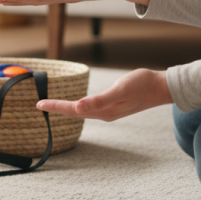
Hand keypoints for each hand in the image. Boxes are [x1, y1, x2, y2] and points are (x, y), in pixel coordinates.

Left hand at [36, 68, 172, 121]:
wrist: (161, 87)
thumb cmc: (142, 85)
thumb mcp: (120, 90)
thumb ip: (100, 100)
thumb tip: (79, 107)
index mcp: (103, 111)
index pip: (74, 110)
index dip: (56, 107)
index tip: (39, 103)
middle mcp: (104, 114)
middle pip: (75, 112)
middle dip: (58, 108)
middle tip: (40, 104)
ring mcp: (110, 111)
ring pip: (82, 111)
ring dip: (67, 108)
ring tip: (53, 105)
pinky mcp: (114, 105)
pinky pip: (90, 107)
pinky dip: (79, 105)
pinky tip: (78, 104)